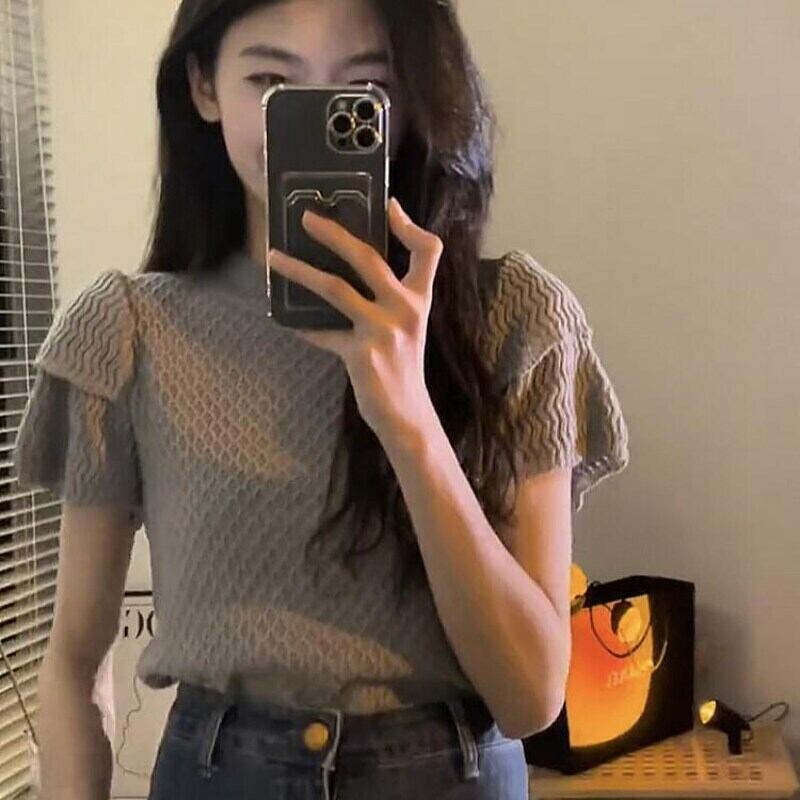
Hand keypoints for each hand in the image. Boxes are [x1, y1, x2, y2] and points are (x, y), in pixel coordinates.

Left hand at [267, 197, 442, 439]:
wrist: (407, 414)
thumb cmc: (403, 366)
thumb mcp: (408, 327)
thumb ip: (391, 298)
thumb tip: (349, 270)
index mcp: (420, 299)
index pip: (428, 251)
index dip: (410, 226)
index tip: (389, 206)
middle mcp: (405, 310)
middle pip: (369, 258)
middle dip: (334, 234)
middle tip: (305, 218)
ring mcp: (383, 331)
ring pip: (336, 288)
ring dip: (301, 271)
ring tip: (276, 258)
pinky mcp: (361, 354)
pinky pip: (323, 333)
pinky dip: (303, 327)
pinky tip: (286, 322)